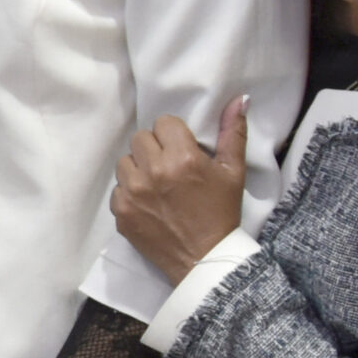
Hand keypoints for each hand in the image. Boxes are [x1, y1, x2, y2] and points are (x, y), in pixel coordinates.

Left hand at [112, 95, 248, 284]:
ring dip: (139, 169)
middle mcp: (153, 171)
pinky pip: (118, 188)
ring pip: (125, 161)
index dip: (173, 136)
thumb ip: (233, 133)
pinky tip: (148, 203)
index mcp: (182, 157)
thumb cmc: (221, 212)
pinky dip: (130, 193)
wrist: (204, 258)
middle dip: (155, 149)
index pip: (163, 123)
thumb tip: (239, 99)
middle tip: (169, 168)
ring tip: (157, 185)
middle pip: (141, 139)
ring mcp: (133, 192)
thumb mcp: (234, 172)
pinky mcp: (120, 210)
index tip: (182, 151)